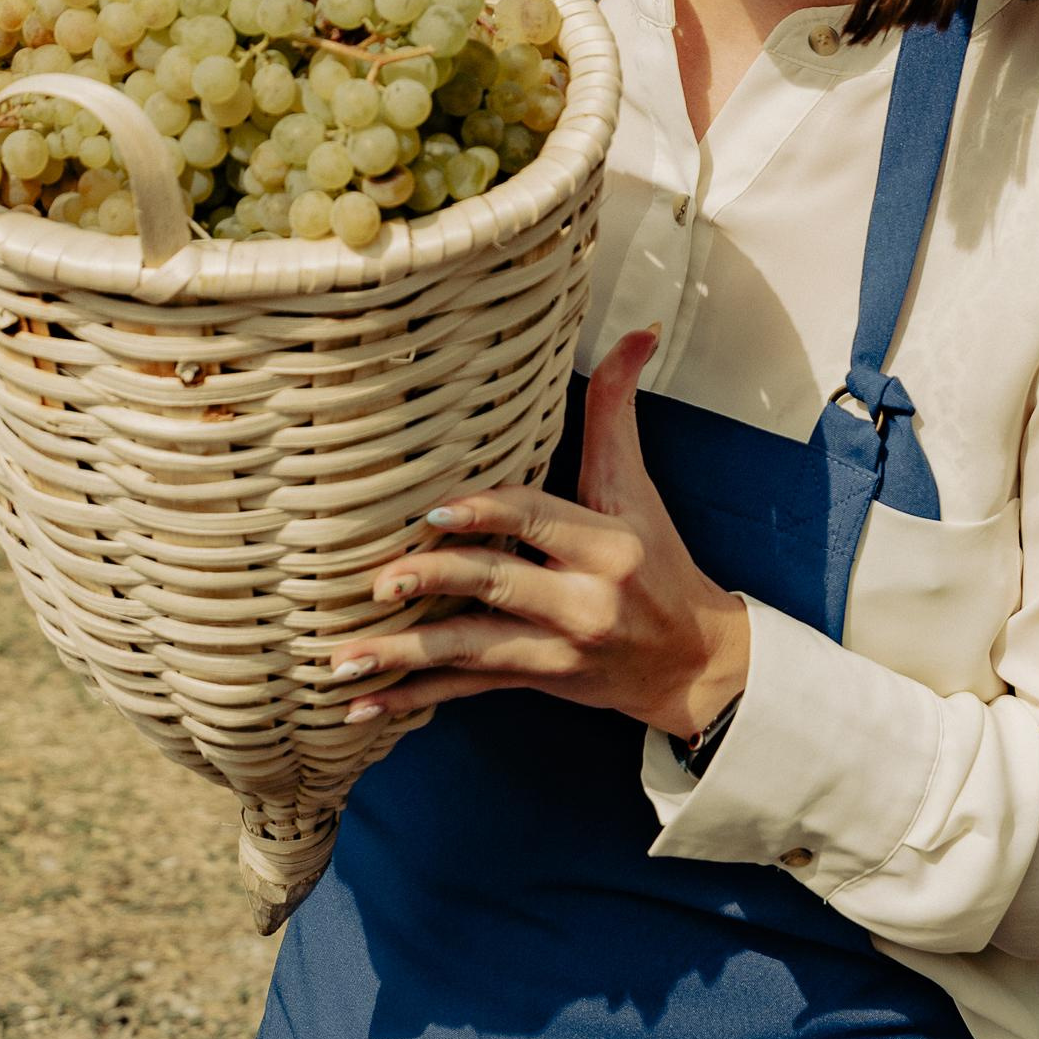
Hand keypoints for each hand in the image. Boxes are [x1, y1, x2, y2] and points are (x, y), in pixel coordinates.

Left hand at [334, 327, 749, 742]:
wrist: (694, 661)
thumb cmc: (659, 561)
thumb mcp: (638, 487)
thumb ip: (618, 412)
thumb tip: (638, 330)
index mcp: (607, 546)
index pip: (538, 520)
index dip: (487, 513)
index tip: (434, 509)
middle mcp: (585, 600)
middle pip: (498, 584)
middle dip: (435, 581)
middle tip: (377, 581)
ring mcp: (559, 649)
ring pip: (472, 649)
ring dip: (404, 655)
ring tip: (344, 660)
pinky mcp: (539, 680)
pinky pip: (467, 690)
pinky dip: (413, 698)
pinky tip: (361, 708)